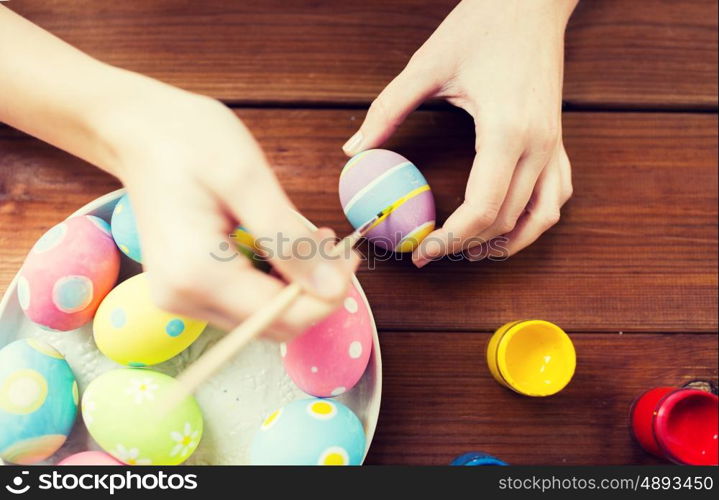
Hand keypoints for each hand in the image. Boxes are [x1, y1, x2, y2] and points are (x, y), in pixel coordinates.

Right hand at [98, 79, 358, 338]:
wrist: (136, 130)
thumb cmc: (187, 140)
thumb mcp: (247, 179)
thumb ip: (289, 239)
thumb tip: (334, 287)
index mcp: (197, 275)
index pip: (283, 315)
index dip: (329, 293)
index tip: (350, 253)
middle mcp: (184, 299)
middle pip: (274, 324)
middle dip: (314, 290)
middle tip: (332, 243)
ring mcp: (181, 298)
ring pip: (263, 316)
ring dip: (296, 285)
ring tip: (307, 238)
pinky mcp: (185, 289)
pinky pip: (245, 302)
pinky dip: (273, 280)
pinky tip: (280, 245)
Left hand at [342, 0, 575, 266]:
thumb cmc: (482, 25)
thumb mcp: (427, 66)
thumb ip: (387, 110)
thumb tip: (354, 150)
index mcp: (507, 131)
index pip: (483, 208)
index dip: (451, 238)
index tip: (421, 252)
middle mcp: (538, 145)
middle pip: (506, 219)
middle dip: (467, 245)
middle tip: (430, 253)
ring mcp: (554, 143)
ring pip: (541, 216)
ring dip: (508, 242)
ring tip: (471, 253)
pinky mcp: (558, 138)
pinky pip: (557, 194)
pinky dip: (535, 220)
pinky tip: (509, 224)